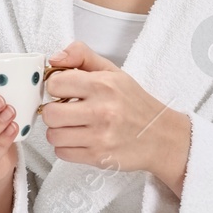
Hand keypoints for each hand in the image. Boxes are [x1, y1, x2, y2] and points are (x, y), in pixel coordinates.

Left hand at [40, 41, 190, 192]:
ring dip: (59, 131)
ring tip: (73, 126)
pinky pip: (62, 153)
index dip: (55, 87)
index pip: (54, 83)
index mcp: (103, 85)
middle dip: (54, 111)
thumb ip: (81, 55)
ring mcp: (100, 137)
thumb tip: (54, 58)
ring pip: (53, 135)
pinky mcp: (99, 157)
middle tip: (66, 110)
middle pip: (49, 113)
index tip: (64, 91)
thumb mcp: (112, 71)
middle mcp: (101, 110)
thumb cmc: (135, 104)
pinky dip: (66, 147)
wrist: (163, 137)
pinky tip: (80, 139)